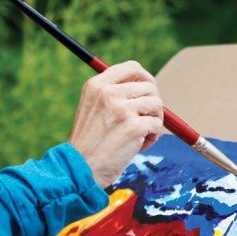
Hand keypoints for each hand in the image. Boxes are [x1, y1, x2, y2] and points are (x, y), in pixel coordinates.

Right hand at [68, 61, 163, 187]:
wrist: (79, 167)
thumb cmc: (89, 142)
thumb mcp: (93, 108)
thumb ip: (114, 95)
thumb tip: (149, 88)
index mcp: (96, 85)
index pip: (131, 68)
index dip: (145, 78)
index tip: (147, 92)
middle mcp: (108, 92)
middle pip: (149, 86)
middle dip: (152, 104)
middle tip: (145, 120)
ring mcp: (121, 108)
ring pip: (157, 105)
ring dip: (154, 121)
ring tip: (139, 135)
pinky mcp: (133, 126)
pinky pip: (157, 125)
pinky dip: (152, 137)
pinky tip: (137, 146)